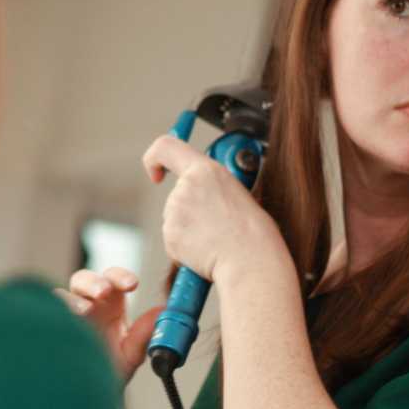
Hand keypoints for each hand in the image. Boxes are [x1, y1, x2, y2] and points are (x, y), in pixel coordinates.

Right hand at [56, 266, 163, 382]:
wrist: (84, 396)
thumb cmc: (107, 372)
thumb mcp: (130, 354)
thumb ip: (145, 333)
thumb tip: (163, 312)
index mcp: (110, 304)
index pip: (113, 278)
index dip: (121, 276)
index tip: (132, 285)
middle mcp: (87, 304)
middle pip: (85, 279)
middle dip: (94, 282)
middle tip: (104, 292)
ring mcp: (66, 315)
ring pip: (63, 293)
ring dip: (75, 298)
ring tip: (85, 311)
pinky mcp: (51, 327)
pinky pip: (47, 313)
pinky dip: (56, 313)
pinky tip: (67, 320)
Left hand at [142, 134, 283, 286]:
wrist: (251, 261)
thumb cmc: (253, 231)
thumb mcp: (236, 190)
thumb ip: (212, 183)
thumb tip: (205, 187)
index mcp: (205, 170)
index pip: (165, 147)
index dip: (155, 157)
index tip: (158, 171)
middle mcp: (185, 187)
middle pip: (176, 194)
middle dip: (190, 208)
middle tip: (216, 223)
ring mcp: (175, 212)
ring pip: (175, 217)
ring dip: (190, 228)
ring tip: (217, 237)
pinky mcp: (169, 235)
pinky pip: (174, 238)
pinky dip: (186, 245)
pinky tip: (207, 249)